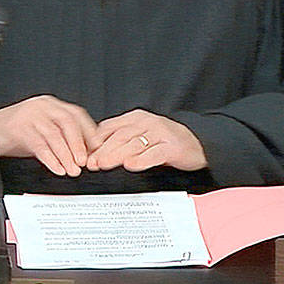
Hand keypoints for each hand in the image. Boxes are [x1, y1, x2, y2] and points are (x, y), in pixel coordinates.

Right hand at [0, 95, 96, 176]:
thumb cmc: (12, 134)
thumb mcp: (40, 133)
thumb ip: (60, 138)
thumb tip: (83, 152)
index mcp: (49, 105)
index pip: (76, 114)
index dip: (88, 132)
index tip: (97, 149)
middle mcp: (41, 106)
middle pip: (67, 122)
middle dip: (79, 144)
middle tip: (85, 162)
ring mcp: (28, 115)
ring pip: (54, 135)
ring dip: (66, 155)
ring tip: (72, 170)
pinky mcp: (17, 127)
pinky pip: (39, 144)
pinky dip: (50, 159)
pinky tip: (57, 169)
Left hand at [86, 110, 207, 172]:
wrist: (198, 143)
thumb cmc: (166, 140)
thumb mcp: (141, 134)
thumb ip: (121, 138)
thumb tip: (94, 150)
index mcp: (136, 118)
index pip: (110, 128)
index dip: (95, 142)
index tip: (84, 154)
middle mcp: (147, 122)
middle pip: (120, 136)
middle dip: (102, 150)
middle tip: (90, 162)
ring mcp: (161, 134)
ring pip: (134, 144)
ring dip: (116, 155)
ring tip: (103, 164)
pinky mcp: (172, 147)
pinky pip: (154, 153)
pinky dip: (141, 160)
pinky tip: (131, 165)